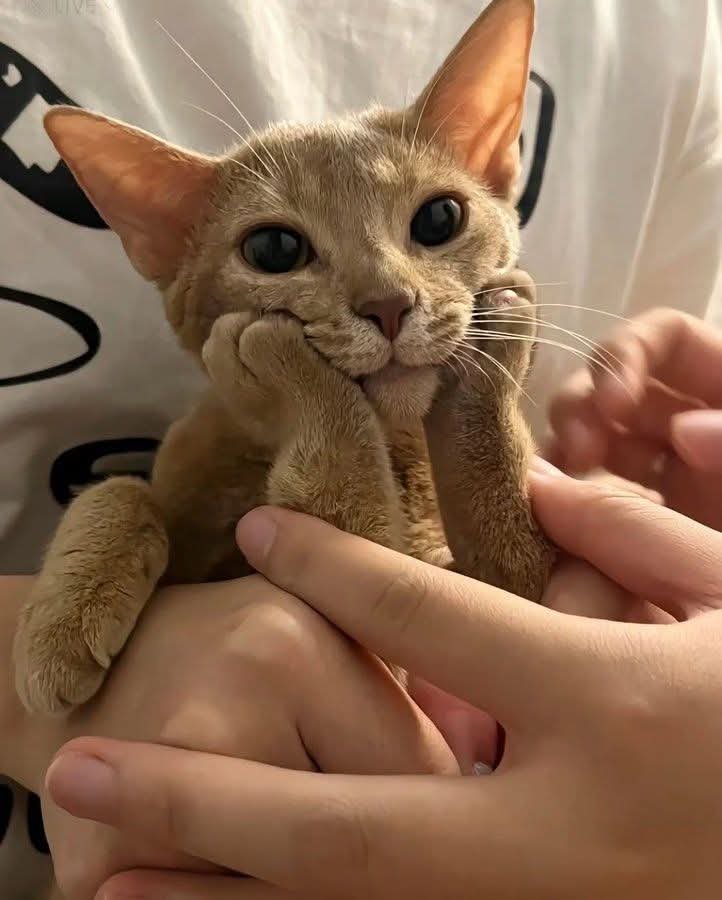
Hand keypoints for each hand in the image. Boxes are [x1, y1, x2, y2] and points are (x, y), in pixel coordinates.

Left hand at [49, 470, 721, 898]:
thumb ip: (641, 545)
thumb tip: (547, 496)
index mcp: (616, 707)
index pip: (436, 623)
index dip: (335, 570)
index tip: (258, 533)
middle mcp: (568, 829)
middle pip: (354, 823)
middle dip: (204, 800)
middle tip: (73, 769)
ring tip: (106, 882)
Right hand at [547, 308, 721, 528]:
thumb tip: (685, 434)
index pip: (662, 342)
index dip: (625, 357)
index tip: (611, 403)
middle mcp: (684, 427)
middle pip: (610, 390)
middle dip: (579, 410)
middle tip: (572, 452)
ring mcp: (661, 478)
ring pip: (590, 447)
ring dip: (563, 459)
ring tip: (552, 490)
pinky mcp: (641, 530)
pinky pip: (593, 508)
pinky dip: (567, 510)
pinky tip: (557, 528)